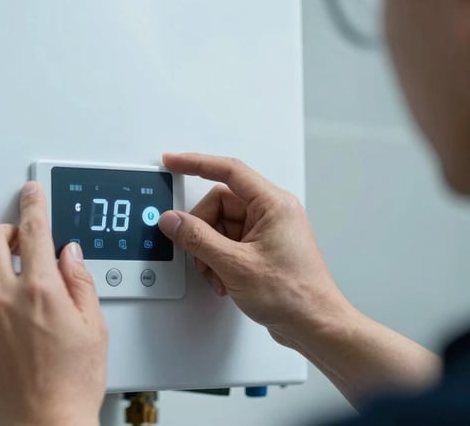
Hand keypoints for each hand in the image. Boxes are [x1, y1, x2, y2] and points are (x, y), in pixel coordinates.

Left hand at [0, 181, 107, 425]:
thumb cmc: (71, 386)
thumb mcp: (94, 328)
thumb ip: (80, 283)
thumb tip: (69, 255)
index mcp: (40, 291)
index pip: (33, 229)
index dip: (32, 205)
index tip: (31, 195)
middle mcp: (4, 300)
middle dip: (4, 231)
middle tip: (15, 242)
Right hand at [158, 153, 352, 347]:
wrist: (315, 326)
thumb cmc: (294, 295)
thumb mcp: (235, 265)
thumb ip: (198, 239)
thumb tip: (173, 221)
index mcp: (273, 205)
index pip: (228, 171)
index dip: (196, 164)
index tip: (173, 162)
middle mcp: (272, 213)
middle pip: (219, 205)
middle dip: (202, 231)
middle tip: (199, 253)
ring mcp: (267, 232)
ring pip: (220, 227)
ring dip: (209, 251)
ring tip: (218, 274)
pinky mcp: (262, 249)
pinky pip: (228, 243)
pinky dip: (218, 260)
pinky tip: (224, 280)